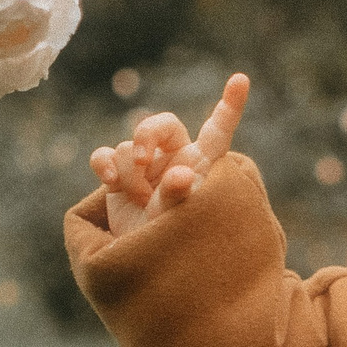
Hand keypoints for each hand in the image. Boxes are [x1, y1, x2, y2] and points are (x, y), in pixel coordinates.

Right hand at [89, 72, 249, 236]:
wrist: (144, 265)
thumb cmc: (173, 244)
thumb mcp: (180, 221)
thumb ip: (179, 196)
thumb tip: (179, 174)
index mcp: (201, 164)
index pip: (217, 131)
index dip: (230, 106)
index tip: (241, 81)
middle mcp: (173, 158)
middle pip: (160, 125)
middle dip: (147, 136)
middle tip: (142, 160)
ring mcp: (145, 167)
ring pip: (129, 148)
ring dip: (130, 173)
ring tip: (138, 201)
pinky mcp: (119, 176)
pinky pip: (105, 156)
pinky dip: (105, 165)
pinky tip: (110, 180)